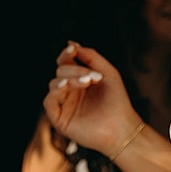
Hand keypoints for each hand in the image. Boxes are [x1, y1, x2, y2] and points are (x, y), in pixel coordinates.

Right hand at [43, 42, 142, 156]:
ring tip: (86, 81)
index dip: (67, 54)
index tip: (72, 49)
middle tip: (91, 77)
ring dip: (68, 78)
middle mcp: (71, 92)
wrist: (121, 128)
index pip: (66, 62)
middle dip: (74, 69)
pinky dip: (55, 91)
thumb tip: (71, 44)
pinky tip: (66, 86)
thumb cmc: (117, 102)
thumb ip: (91, 56)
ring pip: (54, 84)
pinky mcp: (60, 119)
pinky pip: (49, 101)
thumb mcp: (108, 72)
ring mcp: (65, 105)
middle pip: (60, 71)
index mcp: (80, 80)